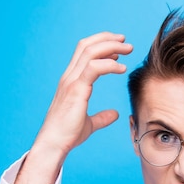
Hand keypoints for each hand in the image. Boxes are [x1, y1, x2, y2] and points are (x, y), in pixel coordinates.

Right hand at [15, 32, 132, 183]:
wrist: (54, 143)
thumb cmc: (67, 135)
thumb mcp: (89, 124)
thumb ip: (102, 117)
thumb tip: (115, 114)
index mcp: (71, 81)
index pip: (84, 52)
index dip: (102, 45)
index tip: (119, 48)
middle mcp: (69, 77)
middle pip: (87, 46)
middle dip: (108, 39)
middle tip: (127, 42)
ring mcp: (71, 81)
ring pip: (90, 51)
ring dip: (112, 46)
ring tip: (129, 49)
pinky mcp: (76, 90)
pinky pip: (94, 68)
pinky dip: (110, 64)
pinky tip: (122, 68)